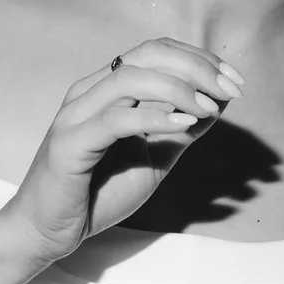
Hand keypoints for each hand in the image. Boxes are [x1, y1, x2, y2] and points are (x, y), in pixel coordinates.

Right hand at [1, 39, 244, 262]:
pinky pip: (116, 120)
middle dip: (196, 66)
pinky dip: (154, 117)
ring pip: (130, 78)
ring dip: (179, 88)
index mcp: (105, 89)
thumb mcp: (154, 158)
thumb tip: (219, 104)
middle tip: (230, 89)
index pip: (155, 52)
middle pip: (146, 54)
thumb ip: (181, 131)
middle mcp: (88, 92)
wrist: (48, 232)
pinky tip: (183, 126)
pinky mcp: (69, 143)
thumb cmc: (97, 194)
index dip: (199, 59)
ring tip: (209, 109)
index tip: (234, 81)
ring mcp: (75, 115)